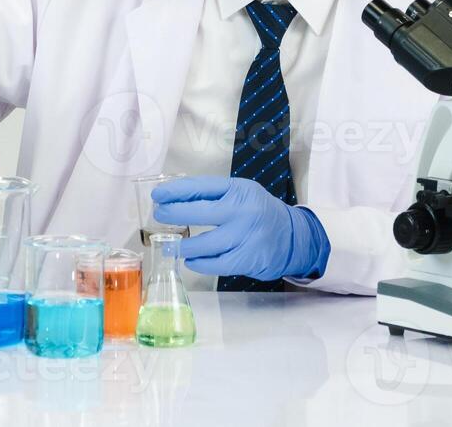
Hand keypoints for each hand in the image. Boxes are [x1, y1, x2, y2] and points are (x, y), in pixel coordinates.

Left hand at [152, 176, 328, 281]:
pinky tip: (191, 260)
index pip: (201, 187)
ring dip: (184, 246)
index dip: (176, 191)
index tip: (158, 196)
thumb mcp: (241, 194)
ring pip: (206, 243)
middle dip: (174, 214)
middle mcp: (243, 211)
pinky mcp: (249, 258)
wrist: (294, 236)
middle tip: (160, 216)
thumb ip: (215, 196)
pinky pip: (217, 264)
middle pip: (200, 212)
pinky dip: (200, 263)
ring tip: (171, 246)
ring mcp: (246, 236)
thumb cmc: (259, 212)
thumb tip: (175, 200)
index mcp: (239, 190)